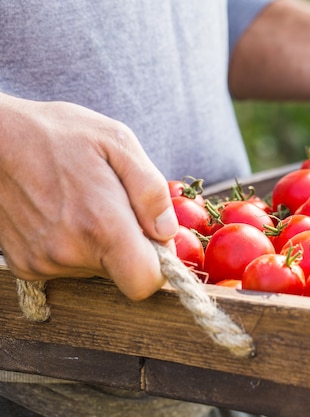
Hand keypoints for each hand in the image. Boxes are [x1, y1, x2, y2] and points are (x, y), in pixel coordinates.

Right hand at [0, 94, 177, 299]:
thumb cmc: (58, 134)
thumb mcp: (118, 142)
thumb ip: (151, 191)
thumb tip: (167, 232)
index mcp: (101, 225)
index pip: (144, 282)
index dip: (159, 263)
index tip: (154, 238)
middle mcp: (70, 252)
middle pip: (123, 273)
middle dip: (130, 246)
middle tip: (115, 206)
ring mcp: (44, 262)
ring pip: (96, 269)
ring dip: (101, 243)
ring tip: (83, 203)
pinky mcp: (26, 266)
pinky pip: (68, 266)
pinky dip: (74, 246)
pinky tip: (62, 213)